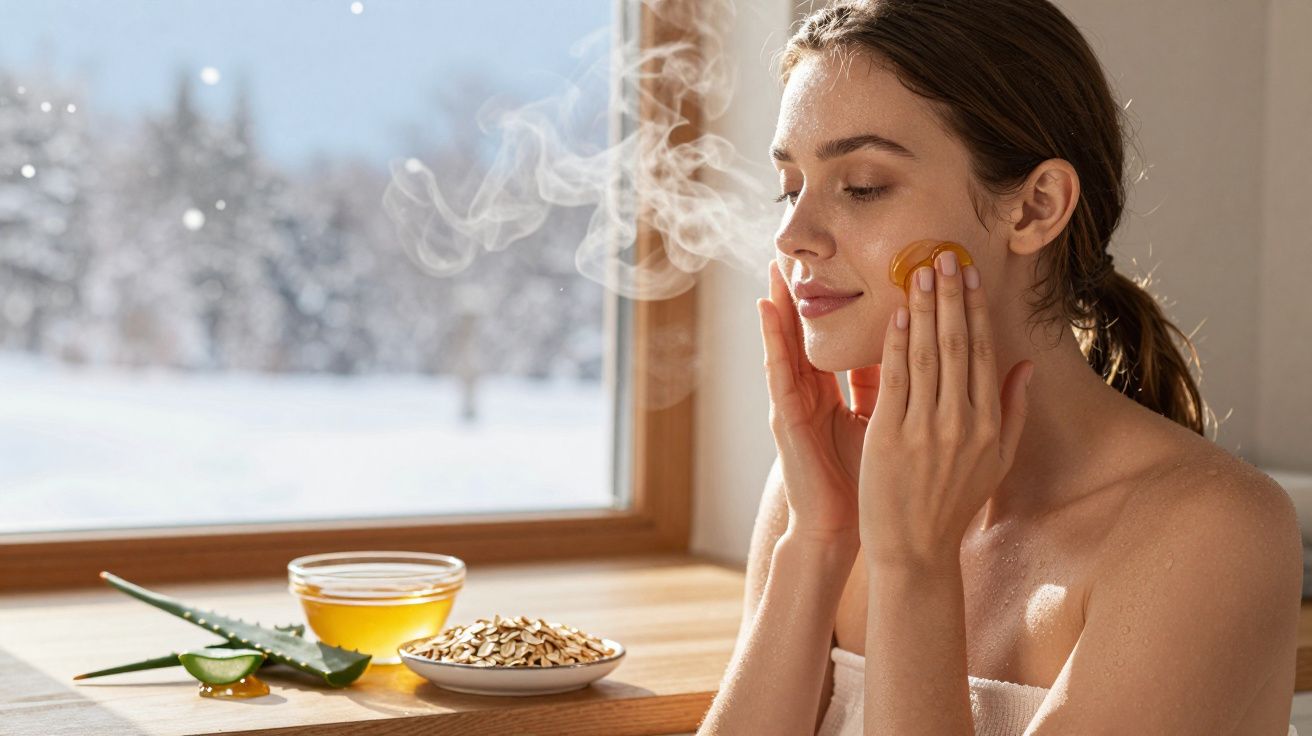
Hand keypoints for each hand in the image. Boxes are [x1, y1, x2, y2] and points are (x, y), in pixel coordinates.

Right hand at [757, 260, 879, 545]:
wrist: (850, 530)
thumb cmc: (872, 484)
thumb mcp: (893, 425)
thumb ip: (904, 389)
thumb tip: (928, 354)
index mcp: (842, 395)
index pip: (843, 338)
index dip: (845, 303)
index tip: (847, 263)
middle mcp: (816, 394)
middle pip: (811, 334)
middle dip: (807, 293)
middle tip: (802, 250)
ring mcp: (797, 405)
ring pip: (788, 345)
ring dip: (780, 305)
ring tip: (775, 266)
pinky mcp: (787, 419)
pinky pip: (779, 372)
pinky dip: (772, 340)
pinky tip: (766, 311)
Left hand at [858, 252, 1034, 568]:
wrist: (915, 550)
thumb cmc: (952, 505)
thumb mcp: (996, 461)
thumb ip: (1014, 411)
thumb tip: (1028, 365)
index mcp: (989, 425)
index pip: (982, 353)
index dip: (974, 310)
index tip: (969, 275)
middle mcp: (962, 423)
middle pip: (957, 345)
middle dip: (950, 296)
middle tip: (944, 255)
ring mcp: (927, 429)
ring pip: (927, 355)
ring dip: (923, 309)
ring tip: (920, 271)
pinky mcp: (891, 436)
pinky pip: (896, 380)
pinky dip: (897, 344)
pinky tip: (895, 315)